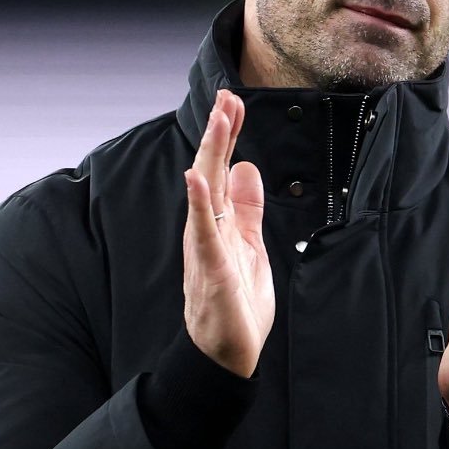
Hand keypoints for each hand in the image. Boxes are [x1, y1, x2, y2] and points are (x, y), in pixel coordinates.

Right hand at [182, 90, 273, 377]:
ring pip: (206, 191)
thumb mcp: (251, 245)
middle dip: (221, 132)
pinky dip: (199, 202)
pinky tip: (196, 177)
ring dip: (211, 154)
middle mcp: (208, 227)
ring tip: (218, 121)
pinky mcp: (210, 267)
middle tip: (226, 95)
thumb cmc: (236, 303)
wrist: (226, 353)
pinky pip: (203, 230)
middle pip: (212, 170)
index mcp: (221, 222)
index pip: (223, 169)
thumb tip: (247, 168)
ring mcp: (206, 245)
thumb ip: (248, 208)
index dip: (230, 136)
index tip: (234, 102)